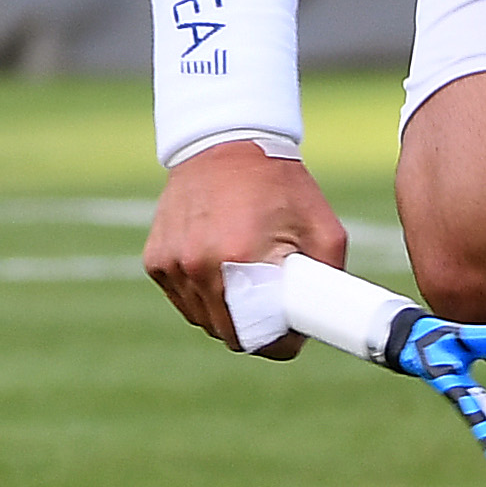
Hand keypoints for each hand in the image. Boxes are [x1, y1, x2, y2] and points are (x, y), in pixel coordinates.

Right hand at [142, 142, 346, 356]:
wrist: (226, 142)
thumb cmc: (279, 184)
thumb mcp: (321, 227)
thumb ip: (330, 278)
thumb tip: (330, 321)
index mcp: (237, 259)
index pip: (258, 338)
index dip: (280, 343)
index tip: (292, 334)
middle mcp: (197, 265)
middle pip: (229, 335)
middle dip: (254, 330)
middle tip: (272, 305)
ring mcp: (172, 264)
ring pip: (203, 320)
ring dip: (225, 313)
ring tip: (245, 280)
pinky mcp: (155, 260)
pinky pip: (182, 299)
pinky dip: (200, 294)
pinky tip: (218, 268)